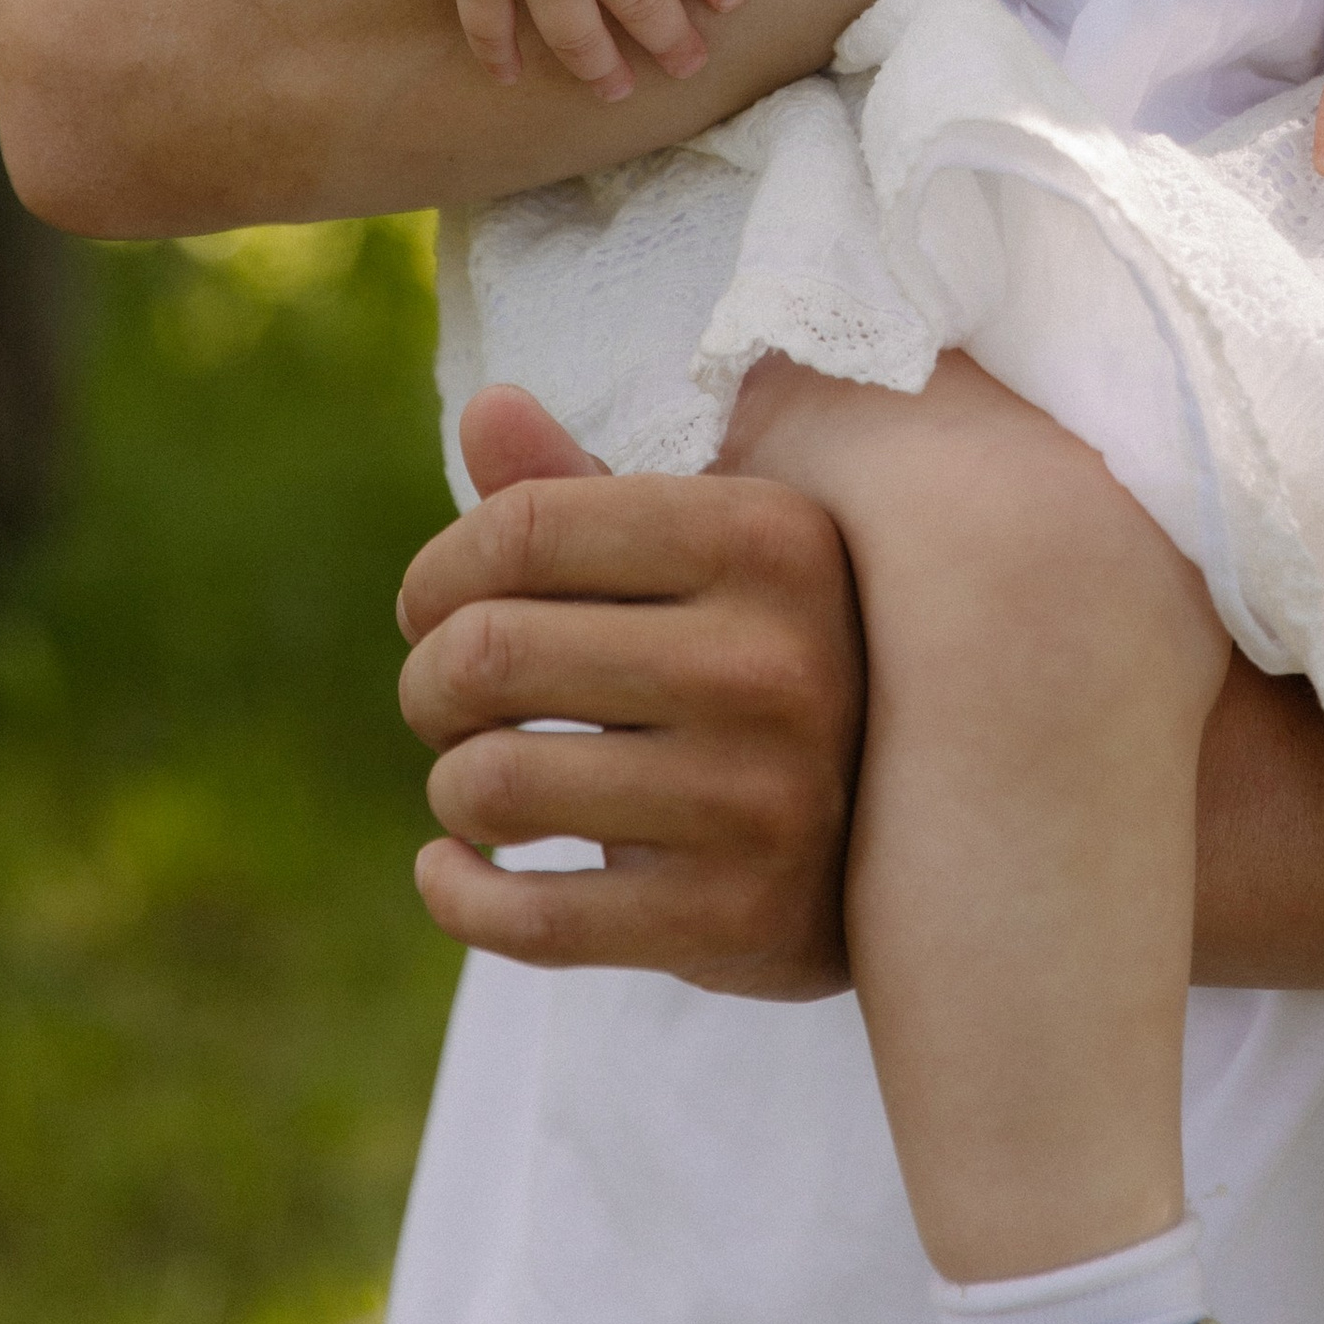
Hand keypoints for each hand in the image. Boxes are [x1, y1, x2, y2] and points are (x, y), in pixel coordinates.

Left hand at [396, 385, 864, 993]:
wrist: (893, 840)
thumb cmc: (754, 664)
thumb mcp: (696, 561)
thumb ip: (581, 491)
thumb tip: (485, 406)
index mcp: (770, 538)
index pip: (526, 527)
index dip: (440, 570)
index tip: (432, 605)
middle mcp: (777, 662)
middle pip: (491, 650)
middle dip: (430, 681)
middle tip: (446, 700)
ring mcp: (763, 797)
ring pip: (493, 784)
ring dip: (452, 786)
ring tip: (477, 781)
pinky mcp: (735, 916)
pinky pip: (528, 917)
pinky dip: (456, 894)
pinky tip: (454, 869)